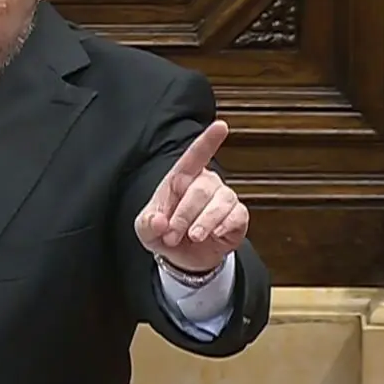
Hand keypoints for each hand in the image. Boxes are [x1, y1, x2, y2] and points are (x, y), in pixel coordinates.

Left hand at [134, 120, 247, 272]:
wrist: (181, 257)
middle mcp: (206, 183)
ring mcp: (223, 198)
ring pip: (222, 202)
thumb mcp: (145, 229)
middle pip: (201, 189)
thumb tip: (159, 221)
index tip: (221, 126)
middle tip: (172, 235)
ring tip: (192, 237)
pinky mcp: (237, 217)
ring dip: (204, 223)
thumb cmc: (163, 233)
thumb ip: (147, 224)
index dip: (208, 140)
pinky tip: (215, 235)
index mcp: (181, 178)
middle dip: (185, 215)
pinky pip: (237, 216)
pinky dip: (225, 226)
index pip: (195, 156)